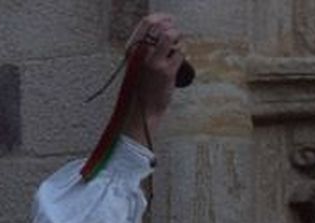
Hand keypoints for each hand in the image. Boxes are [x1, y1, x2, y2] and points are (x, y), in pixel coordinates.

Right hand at [120, 14, 183, 146]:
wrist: (141, 112)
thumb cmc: (140, 89)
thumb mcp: (137, 65)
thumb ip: (144, 50)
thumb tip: (161, 32)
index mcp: (132, 50)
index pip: (146, 23)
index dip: (160, 18)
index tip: (168, 20)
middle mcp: (141, 53)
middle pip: (161, 26)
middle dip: (173, 28)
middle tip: (177, 36)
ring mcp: (154, 61)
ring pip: (172, 37)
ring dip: (179, 41)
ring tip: (176, 52)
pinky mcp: (166, 71)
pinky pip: (180, 53)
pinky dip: (182, 54)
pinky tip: (179, 62)